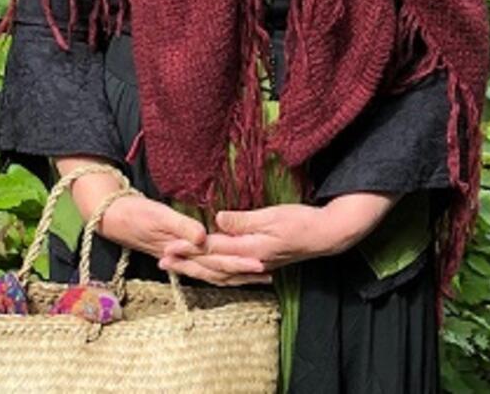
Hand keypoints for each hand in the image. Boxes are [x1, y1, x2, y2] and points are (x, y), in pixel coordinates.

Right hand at [98, 193, 269, 279]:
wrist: (113, 217)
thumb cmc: (135, 214)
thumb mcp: (159, 216)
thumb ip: (181, 227)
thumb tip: (203, 238)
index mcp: (181, 250)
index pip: (215, 261)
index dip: (238, 262)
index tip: (259, 263)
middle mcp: (184, 259)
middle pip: (218, 270)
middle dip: (242, 272)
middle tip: (268, 271)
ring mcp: (181, 257)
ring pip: (213, 271)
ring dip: (234, 274)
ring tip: (256, 274)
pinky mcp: (180, 252)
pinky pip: (204, 264)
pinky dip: (220, 268)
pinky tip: (230, 266)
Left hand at [171, 193, 397, 272]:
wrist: (326, 236)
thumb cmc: (301, 221)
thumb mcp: (271, 215)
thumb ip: (243, 220)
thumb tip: (216, 220)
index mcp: (250, 248)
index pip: (212, 249)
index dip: (188, 248)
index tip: (167, 248)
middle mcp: (251, 261)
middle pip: (212, 265)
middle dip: (186, 263)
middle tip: (162, 262)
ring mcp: (257, 266)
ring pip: (221, 273)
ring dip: (198, 271)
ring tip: (178, 269)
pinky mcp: (262, 264)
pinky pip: (233, 274)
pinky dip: (217, 274)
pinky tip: (210, 273)